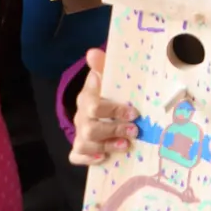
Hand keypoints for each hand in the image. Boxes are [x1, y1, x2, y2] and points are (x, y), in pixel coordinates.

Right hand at [69, 48, 140, 165]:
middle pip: (90, 128)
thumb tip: (92, 51)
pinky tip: (104, 158)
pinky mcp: (79, 149)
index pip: (93, 105)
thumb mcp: (108, 78)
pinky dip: (88, 159)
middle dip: (113, 130)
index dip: (113, 110)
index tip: (134, 112)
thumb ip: (103, 66)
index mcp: (87, 99)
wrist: (100, 109)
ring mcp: (79, 134)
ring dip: (106, 146)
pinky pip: (76, 157)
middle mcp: (81, 117)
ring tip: (126, 145)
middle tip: (135, 131)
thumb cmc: (108, 92)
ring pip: (84, 144)